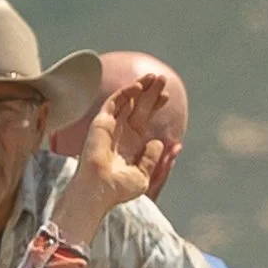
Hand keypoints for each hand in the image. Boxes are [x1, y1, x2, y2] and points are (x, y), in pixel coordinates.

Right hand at [53, 72, 177, 247]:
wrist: (100, 190)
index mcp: (130, 145)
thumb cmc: (118, 189)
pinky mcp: (101, 123)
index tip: (167, 98)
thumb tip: (157, 143)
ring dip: (140, 86)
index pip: (143, 119)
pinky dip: (126, 92)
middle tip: (162, 79)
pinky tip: (139, 86)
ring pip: (126, 100)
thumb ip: (150, 159)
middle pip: (137, 106)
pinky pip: (114, 102)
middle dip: (150, 92)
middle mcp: (120, 133)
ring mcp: (110, 126)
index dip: (154, 106)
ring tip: (155, 77)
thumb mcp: (142, 176)